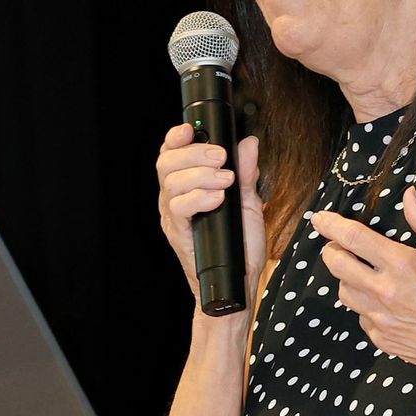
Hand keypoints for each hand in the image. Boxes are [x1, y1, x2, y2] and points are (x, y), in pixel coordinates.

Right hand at [157, 123, 265, 302]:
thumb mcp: (248, 204)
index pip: (171, 155)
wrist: (238, 285)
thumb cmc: (240, 247)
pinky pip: (179, 209)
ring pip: (171, 184)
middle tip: (222, 157)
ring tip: (227, 180)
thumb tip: (248, 144)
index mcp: (186, 187)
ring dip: (200, 175)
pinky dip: (199, 198)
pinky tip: (218, 198)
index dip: (176, 138)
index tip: (191, 129)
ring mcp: (174, 218)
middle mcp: (174, 199)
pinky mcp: (179, 235)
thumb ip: (247, 174)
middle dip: (195, 153)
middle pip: (167, 163)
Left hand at [309, 184, 415, 395]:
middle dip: (332, 250)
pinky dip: (365, 305)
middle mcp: (384, 292)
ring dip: (347, 278)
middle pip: (336, 265)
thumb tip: (408, 196)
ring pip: (344, 292)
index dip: (330, 225)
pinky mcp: (383, 340)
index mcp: (402, 264)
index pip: (352, 237)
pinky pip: (361, 317)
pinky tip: (383, 301)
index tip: (319, 219)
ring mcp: (381, 319)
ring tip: (364, 273)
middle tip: (339, 245)